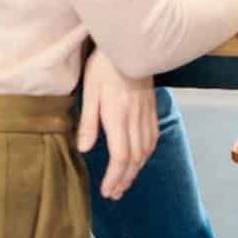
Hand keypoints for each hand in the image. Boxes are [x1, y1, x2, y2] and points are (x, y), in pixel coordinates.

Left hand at [77, 48, 157, 200]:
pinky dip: (147, 153)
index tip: (107, 190)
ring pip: (146, 149)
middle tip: (115, 194)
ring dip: (136, 169)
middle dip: (125, 179)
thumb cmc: (105, 65)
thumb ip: (88, 122)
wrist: (132, 42)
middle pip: (135, 157)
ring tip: (125, 182)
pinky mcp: (151, 106)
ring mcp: (146, 112)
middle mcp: (136, 117)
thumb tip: (84, 150)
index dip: (115, 177)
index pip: (120, 155)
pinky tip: (141, 158)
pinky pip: (153, 136)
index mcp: (119, 116)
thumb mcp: (90, 91)